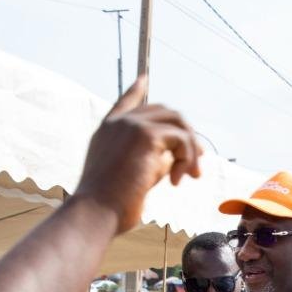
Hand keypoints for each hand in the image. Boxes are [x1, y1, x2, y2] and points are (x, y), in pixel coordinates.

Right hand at [70, 77, 201, 231]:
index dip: (135, 90)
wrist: (96, 213)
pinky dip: (188, 159)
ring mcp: (131, 125)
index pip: (124, 103)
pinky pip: (182, 139)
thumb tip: (178, 155)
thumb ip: (152, 160)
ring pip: (177, 123)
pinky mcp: (146, 135)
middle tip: (196, 163)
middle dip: (185, 135)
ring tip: (191, 176)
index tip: (143, 78)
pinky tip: (178, 181)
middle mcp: (118, 123)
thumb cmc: (110, 206)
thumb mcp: (133, 177)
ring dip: (190, 150)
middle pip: (164, 112)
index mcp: (107, 131)